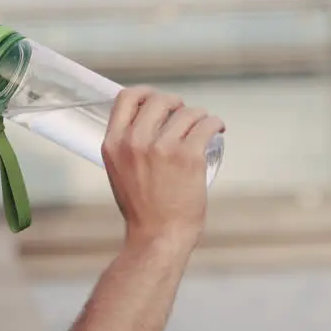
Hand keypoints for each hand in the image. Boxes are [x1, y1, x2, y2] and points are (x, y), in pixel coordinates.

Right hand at [101, 85, 225, 249]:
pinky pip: (207, 124)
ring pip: (187, 111)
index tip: (158, 100)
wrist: (158, 237)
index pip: (126, 98)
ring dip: (199, 115)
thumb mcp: (119, 172)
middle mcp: (135, 141)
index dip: (145, 93)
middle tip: (184, 115)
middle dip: (175, 103)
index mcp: (113, 144)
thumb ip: (127, 146)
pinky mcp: (189, 156)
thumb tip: (145, 122)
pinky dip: (215, 123)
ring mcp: (162, 147)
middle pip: (159, 99)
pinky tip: (217, 129)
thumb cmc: (142, 209)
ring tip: (204, 125)